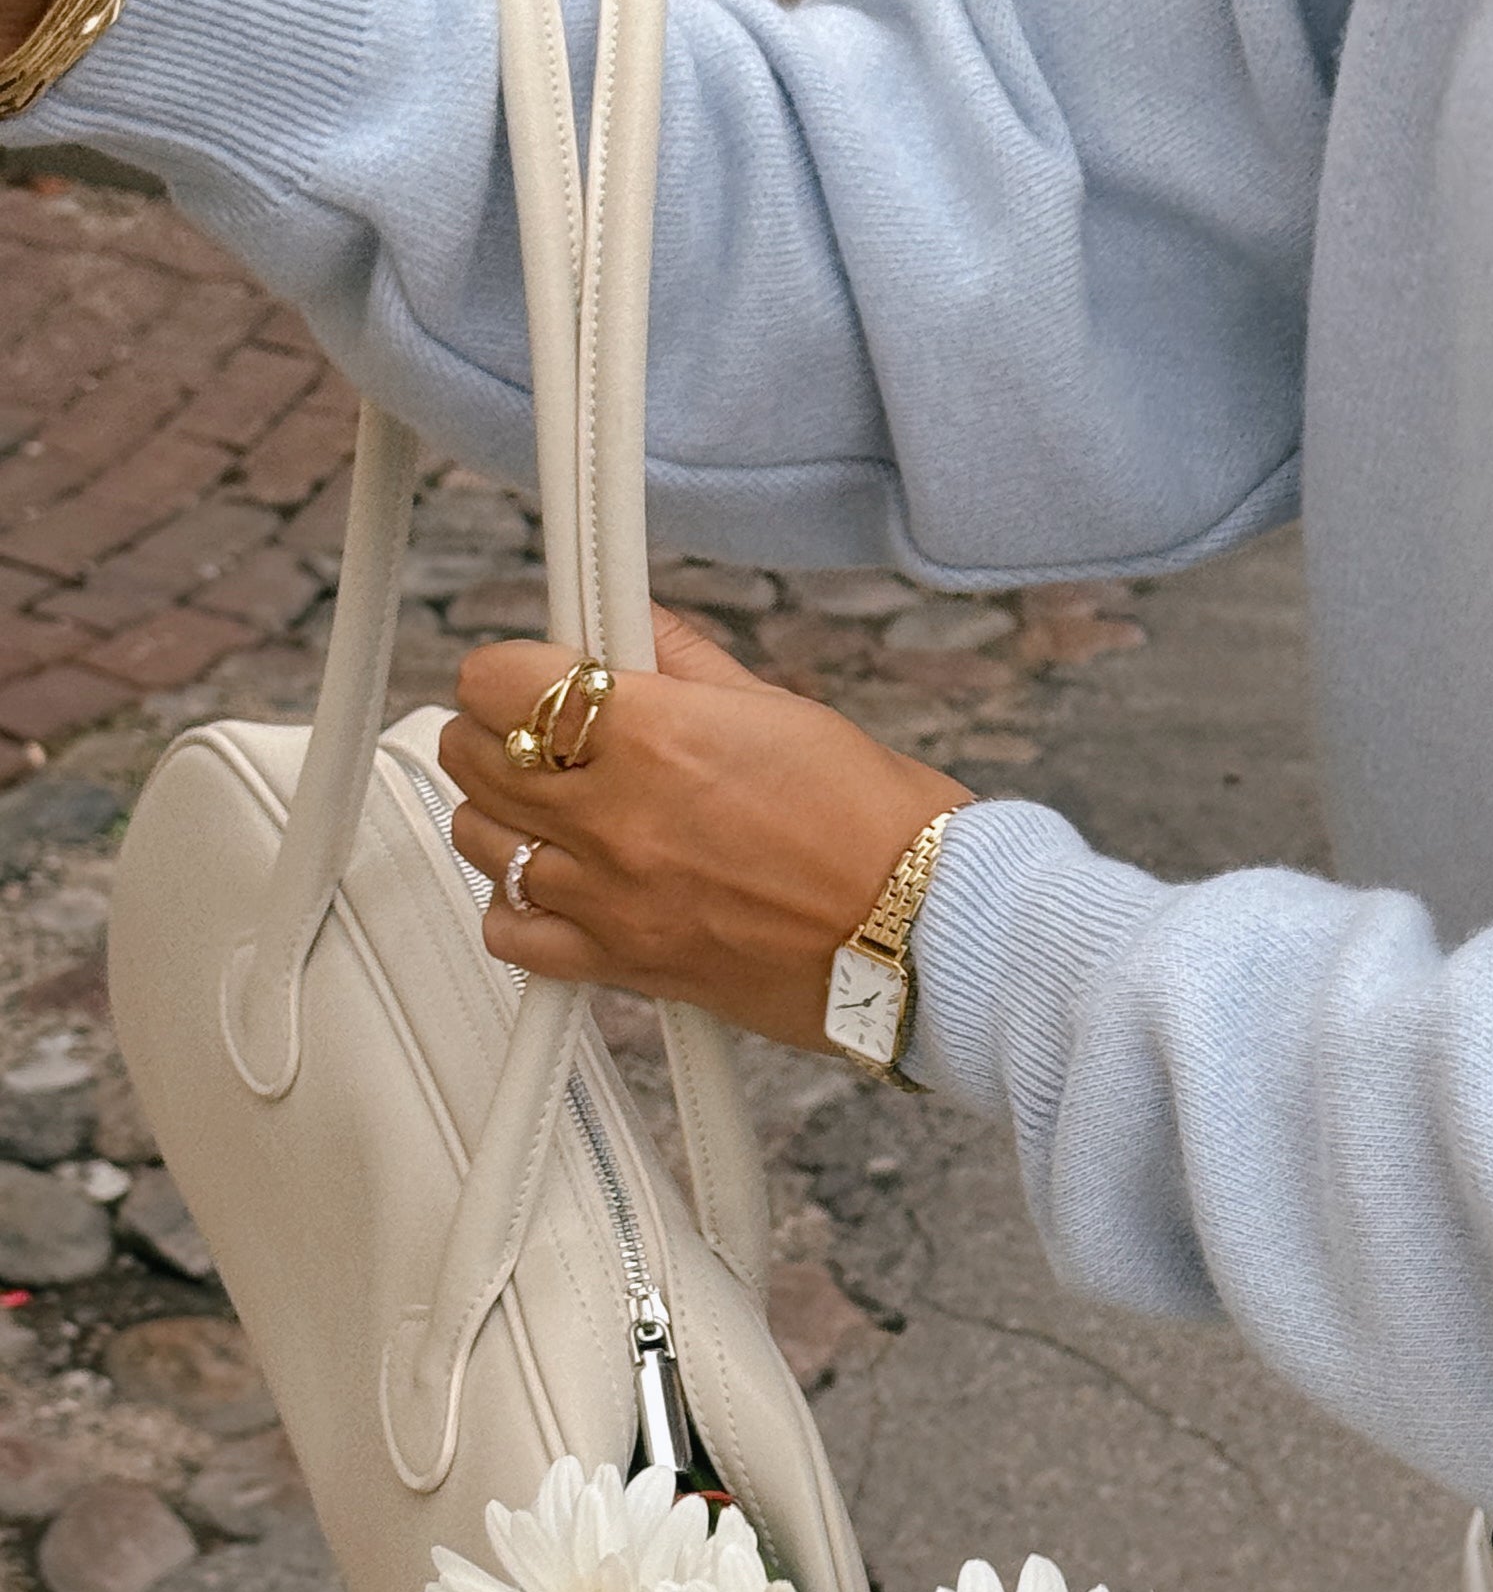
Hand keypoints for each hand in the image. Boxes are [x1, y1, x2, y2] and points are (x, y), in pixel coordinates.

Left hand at [439, 606, 968, 1049]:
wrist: (923, 935)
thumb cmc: (880, 828)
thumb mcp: (782, 709)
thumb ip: (687, 663)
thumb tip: (635, 627)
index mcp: (654, 736)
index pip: (497, 680)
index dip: (513, 668)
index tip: (543, 674)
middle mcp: (617, 818)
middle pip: (471, 754)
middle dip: (502, 731)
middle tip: (551, 734)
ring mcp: (611, 898)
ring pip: (479, 839)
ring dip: (505, 812)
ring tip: (559, 806)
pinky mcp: (624, 964)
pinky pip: (512, 934)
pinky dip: (516, 906)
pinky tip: (559, 883)